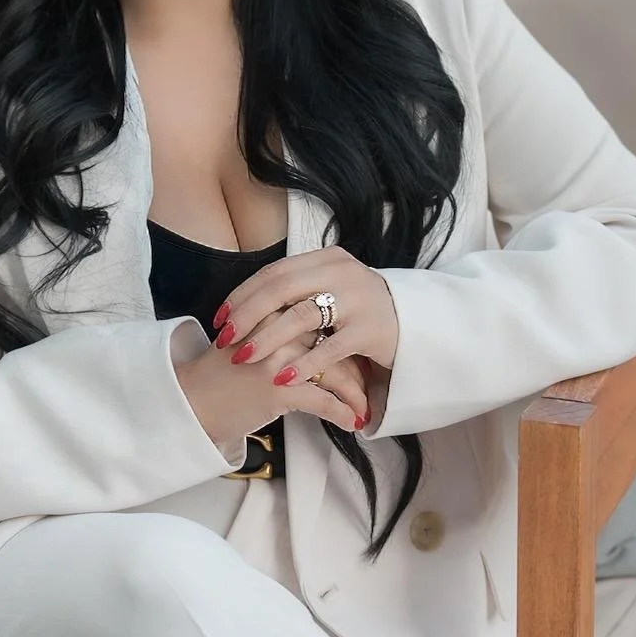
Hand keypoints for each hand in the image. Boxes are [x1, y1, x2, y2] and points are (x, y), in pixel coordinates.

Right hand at [174, 311, 368, 452]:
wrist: (193, 400)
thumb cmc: (222, 373)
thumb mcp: (251, 337)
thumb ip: (281, 327)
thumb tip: (320, 336)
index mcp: (272, 312)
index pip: (322, 319)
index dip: (344, 340)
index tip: (359, 357)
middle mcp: (277, 329)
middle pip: (333, 344)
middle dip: (357, 369)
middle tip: (371, 385)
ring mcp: (277, 358)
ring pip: (334, 372)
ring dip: (354, 394)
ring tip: (364, 408)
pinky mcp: (277, 388)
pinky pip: (323, 400)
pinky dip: (341, 413)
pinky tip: (351, 422)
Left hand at [211, 245, 399, 384]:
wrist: (415, 324)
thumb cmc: (359, 310)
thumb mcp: (331, 288)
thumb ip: (296, 290)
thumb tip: (244, 304)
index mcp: (327, 259)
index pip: (275, 272)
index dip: (243, 294)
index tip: (220, 318)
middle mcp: (342, 273)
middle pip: (282, 289)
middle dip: (248, 314)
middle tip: (226, 338)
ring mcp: (359, 300)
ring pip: (301, 316)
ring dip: (267, 338)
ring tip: (244, 357)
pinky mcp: (371, 331)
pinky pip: (330, 348)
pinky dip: (303, 363)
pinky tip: (282, 377)